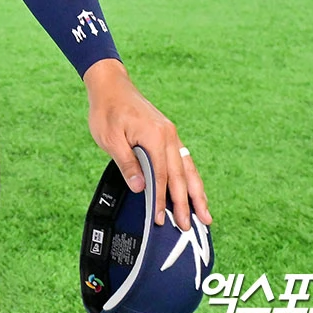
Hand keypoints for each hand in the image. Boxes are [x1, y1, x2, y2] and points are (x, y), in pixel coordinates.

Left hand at [83, 59, 210, 230]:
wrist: (111, 85)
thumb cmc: (107, 110)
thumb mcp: (110, 138)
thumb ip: (126, 163)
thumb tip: (141, 188)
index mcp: (155, 136)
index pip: (162, 176)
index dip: (163, 200)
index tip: (163, 220)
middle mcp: (168, 136)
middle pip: (181, 175)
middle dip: (187, 203)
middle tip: (192, 227)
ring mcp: (171, 135)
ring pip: (188, 168)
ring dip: (196, 192)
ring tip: (205, 215)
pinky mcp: (167, 135)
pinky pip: (183, 160)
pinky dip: (190, 178)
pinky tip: (194, 191)